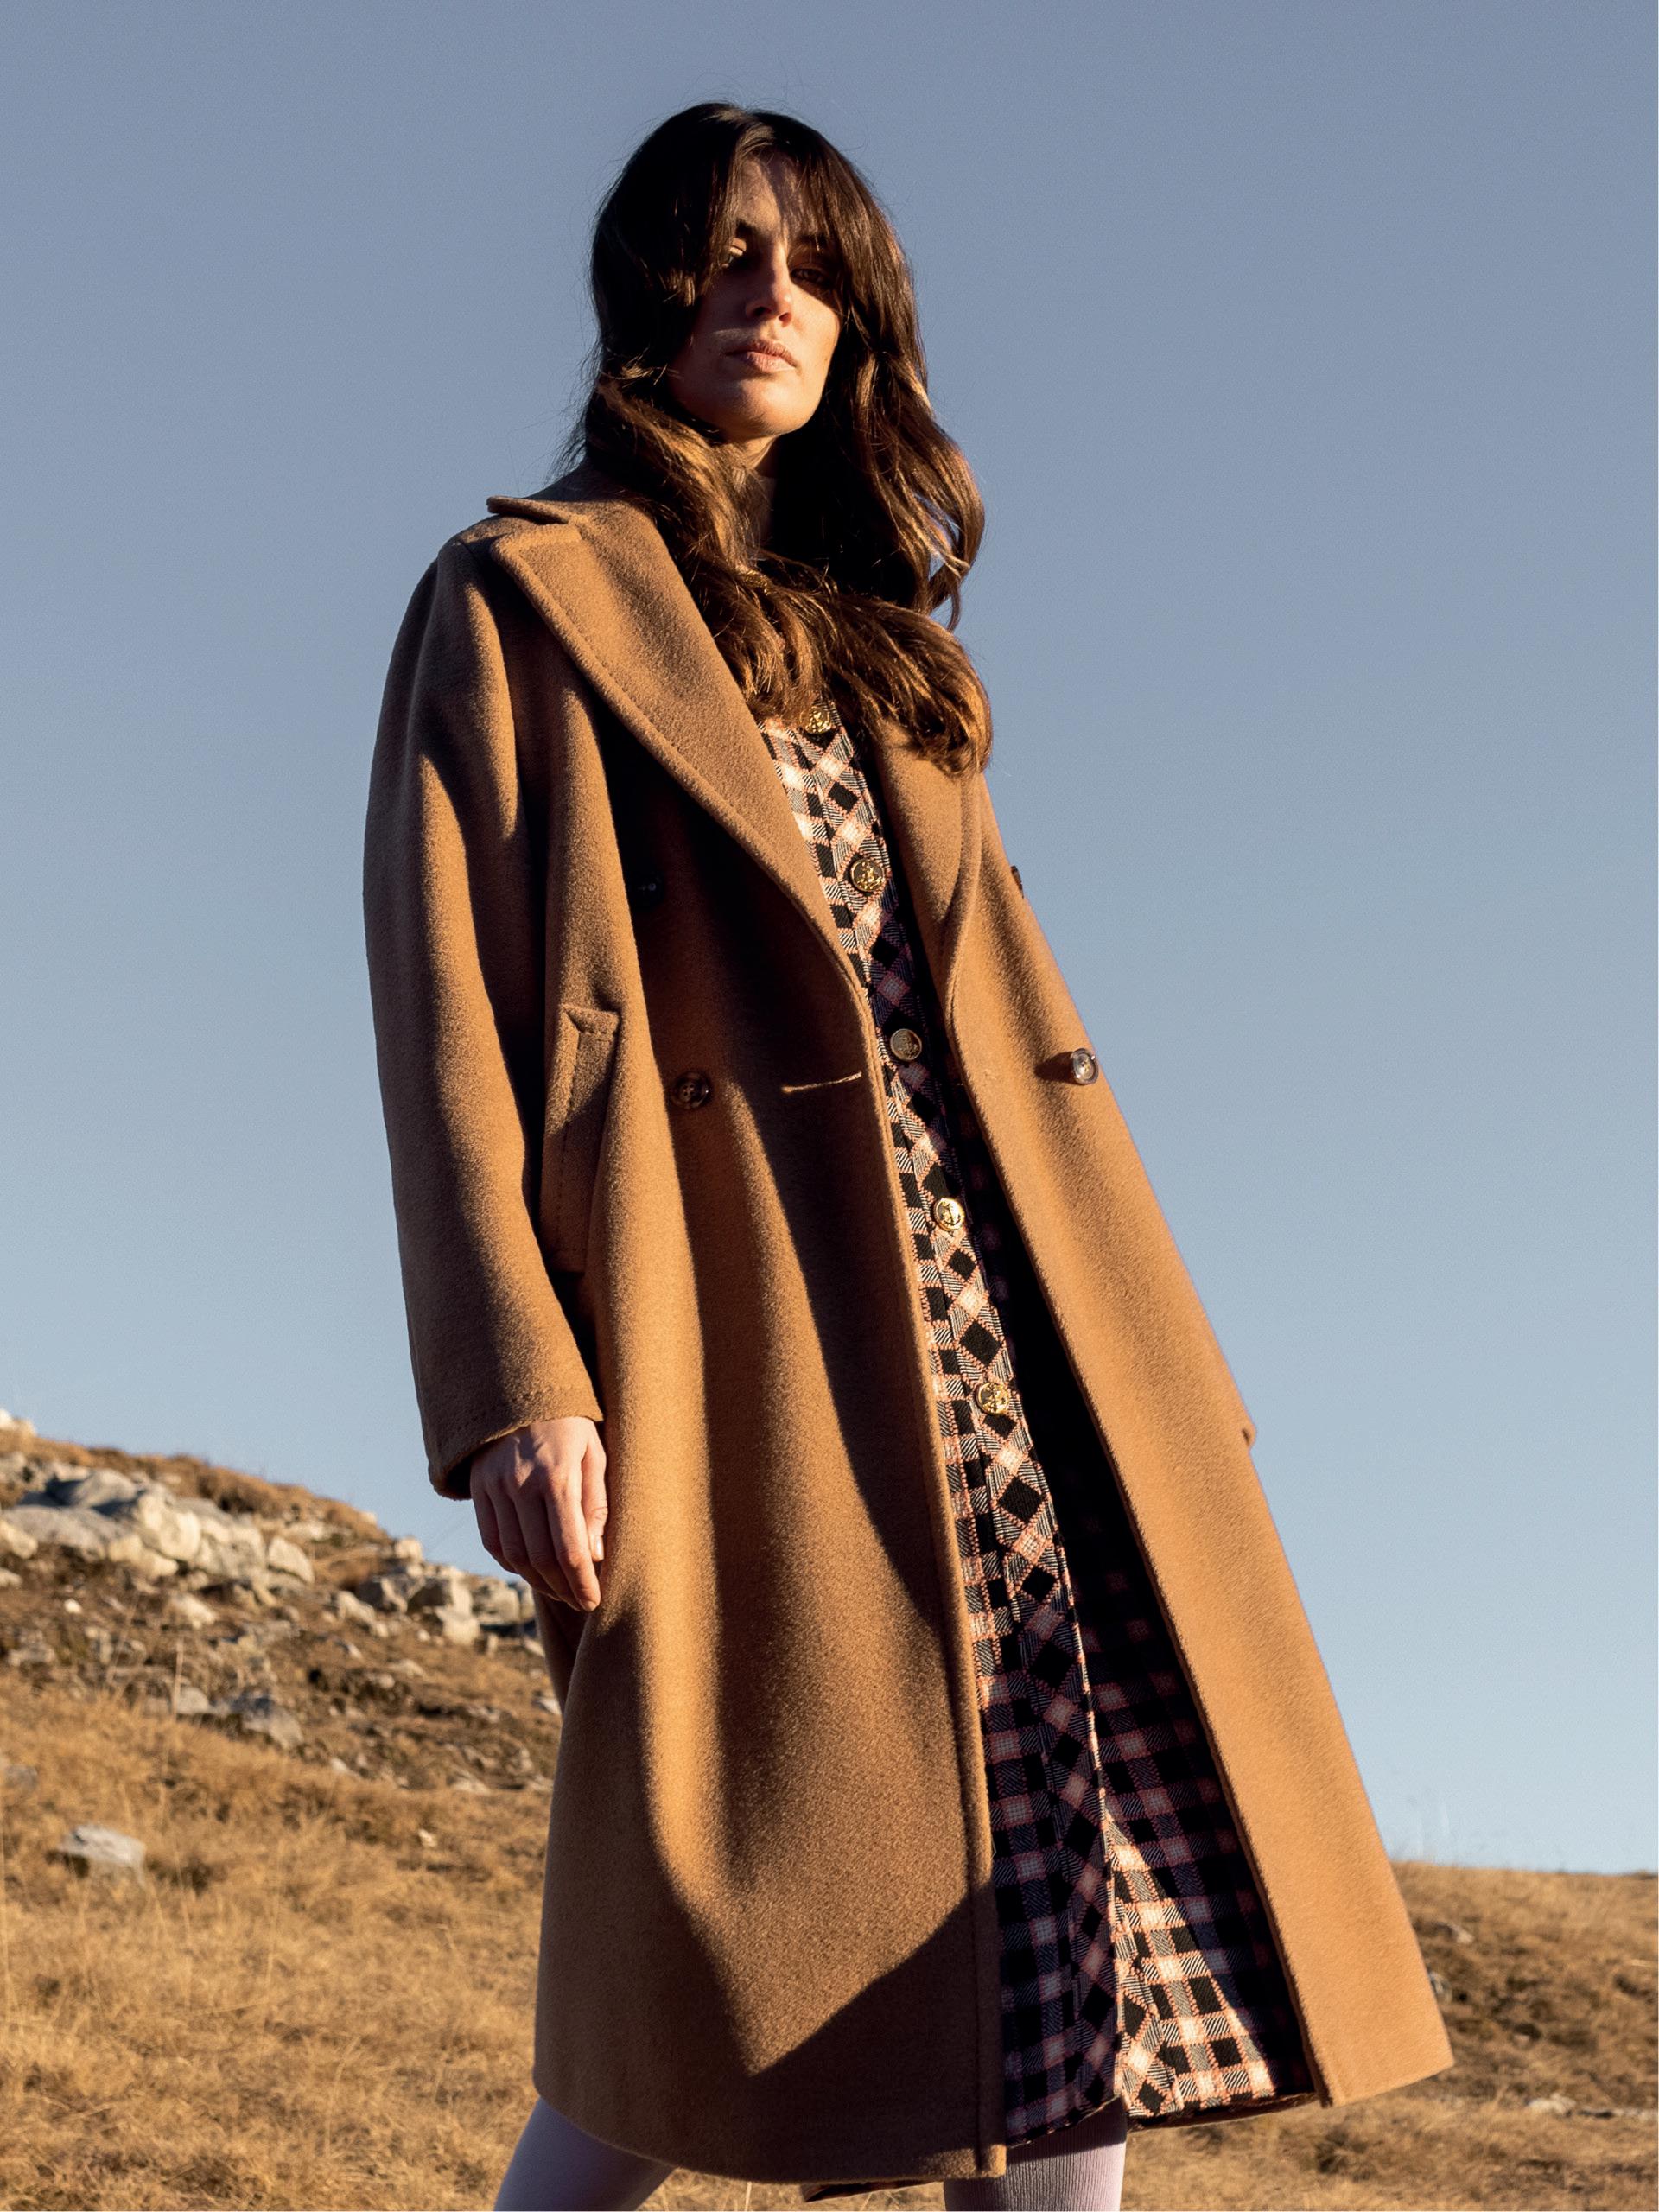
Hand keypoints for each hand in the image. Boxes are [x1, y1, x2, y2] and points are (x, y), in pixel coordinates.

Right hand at [467, 1417, 607, 1610]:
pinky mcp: (477, 1490)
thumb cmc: (570, 1424)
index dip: (582, 1582)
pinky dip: (511, 1563)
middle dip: (563, 1588)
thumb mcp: (594, 1453)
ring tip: (559, 1591)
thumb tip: (594, 1557)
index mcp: (556, 1476)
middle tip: (580, 1602)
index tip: (595, 1601)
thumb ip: (596, 1504)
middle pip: (540, 1557)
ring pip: (513, 1554)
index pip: (569, 1547)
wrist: (519, 1391)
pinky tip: (531, 1571)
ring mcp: (494, 1488)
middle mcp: (520, 1484)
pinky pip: (491, 1541)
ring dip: (537, 1581)